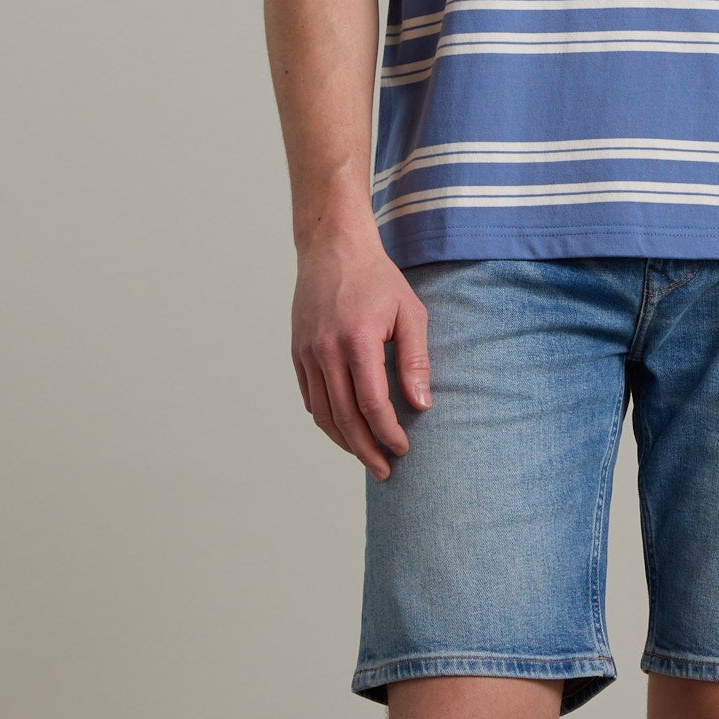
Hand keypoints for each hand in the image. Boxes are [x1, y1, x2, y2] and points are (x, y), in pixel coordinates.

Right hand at [291, 236, 429, 478]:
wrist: (332, 248)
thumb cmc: (377, 279)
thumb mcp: (410, 312)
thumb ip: (416, 360)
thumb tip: (421, 405)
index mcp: (357, 341)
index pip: (372, 404)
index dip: (388, 433)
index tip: (403, 449)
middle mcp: (326, 351)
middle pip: (344, 418)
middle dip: (366, 451)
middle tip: (385, 471)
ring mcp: (307, 353)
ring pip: (322, 414)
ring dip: (344, 442)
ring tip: (366, 456)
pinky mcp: (297, 353)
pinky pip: (309, 398)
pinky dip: (326, 420)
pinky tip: (344, 430)